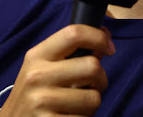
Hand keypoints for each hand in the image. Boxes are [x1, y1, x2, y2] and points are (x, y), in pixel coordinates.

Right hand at [0, 24, 115, 115]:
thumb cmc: (33, 95)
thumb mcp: (43, 68)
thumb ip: (70, 54)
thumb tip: (104, 42)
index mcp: (37, 56)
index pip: (74, 33)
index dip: (98, 37)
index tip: (108, 47)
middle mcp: (37, 76)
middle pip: (92, 66)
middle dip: (100, 79)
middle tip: (92, 86)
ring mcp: (42, 101)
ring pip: (93, 98)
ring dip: (92, 104)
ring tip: (76, 105)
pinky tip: (69, 116)